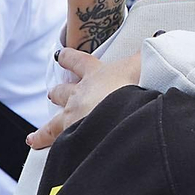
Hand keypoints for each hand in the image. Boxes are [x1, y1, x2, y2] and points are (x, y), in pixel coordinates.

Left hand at [26, 49, 141, 148]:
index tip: (60, 55)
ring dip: (43, 131)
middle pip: (61, 92)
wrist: (122, 117)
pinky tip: (53, 158)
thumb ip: (149, 53)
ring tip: (33, 138)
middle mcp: (79, 95)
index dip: (68, 57)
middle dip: (56, 92)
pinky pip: (58, 147)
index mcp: (95, 75)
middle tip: (50, 93)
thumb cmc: (132, 88)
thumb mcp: (143, 65)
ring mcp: (72, 119)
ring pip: (52, 125)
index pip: (77, 61)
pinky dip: (53, 152)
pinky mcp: (72, 141)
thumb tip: (160, 36)